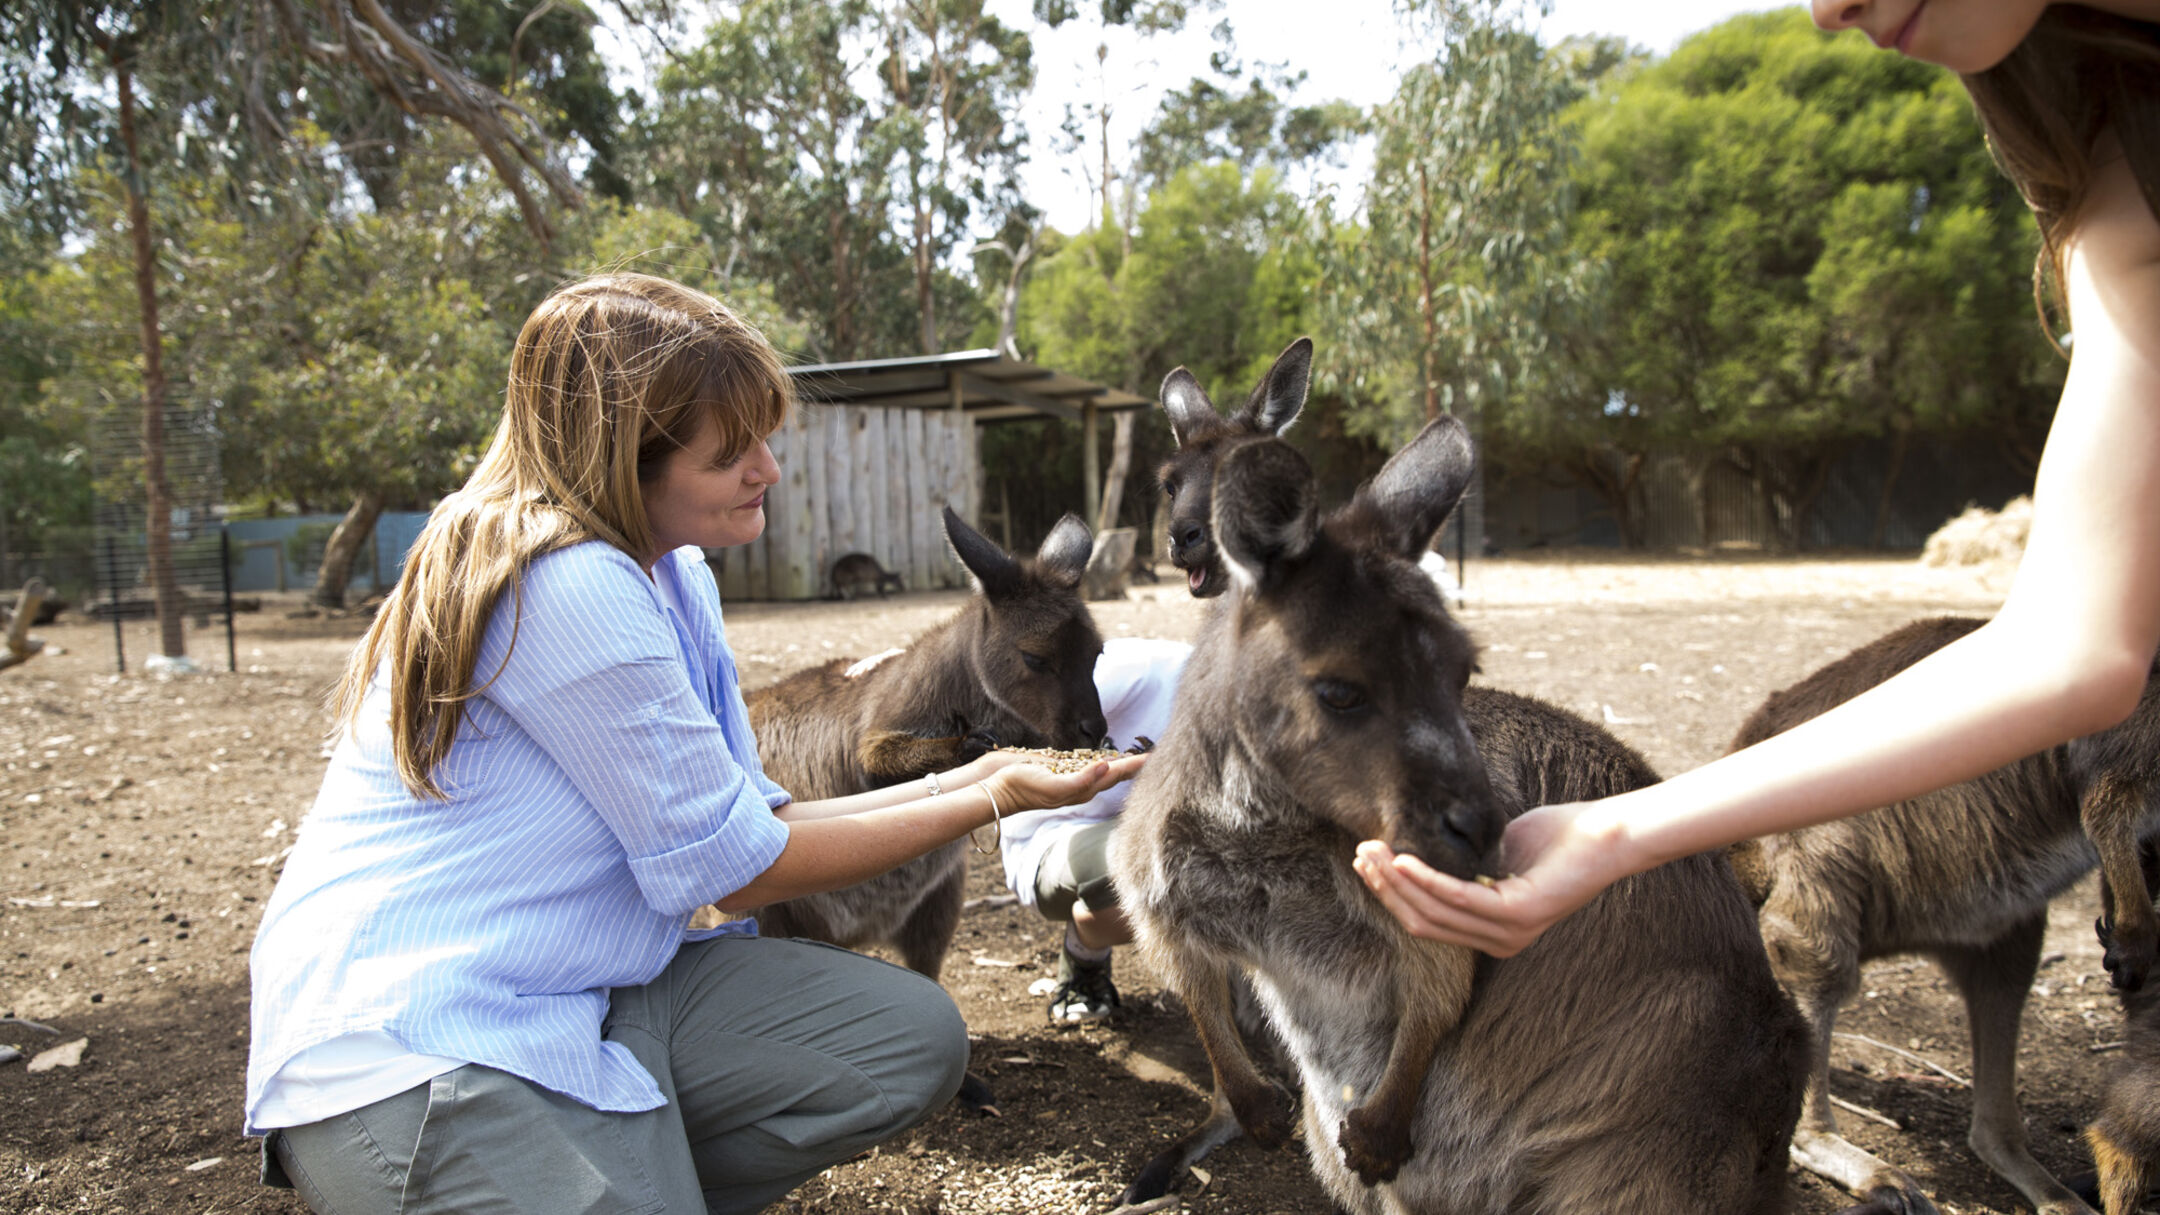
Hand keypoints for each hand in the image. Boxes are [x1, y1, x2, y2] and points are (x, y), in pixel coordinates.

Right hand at [983, 753, 1146, 812]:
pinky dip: (1100, 762)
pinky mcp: (1058, 769)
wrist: (999, 787)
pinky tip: (1105, 760)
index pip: (1117, 775)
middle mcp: (1080, 784)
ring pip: (1103, 771)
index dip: (1136, 766)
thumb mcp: (1055, 788)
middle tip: (1154, 756)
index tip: (1155, 757)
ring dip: (1120, 765)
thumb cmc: (1026, 788)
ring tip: (1137, 759)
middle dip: (1135, 766)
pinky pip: (1086, 766)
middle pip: (1115, 774)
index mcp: (1084, 788)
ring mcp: (1070, 777)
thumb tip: (1106, 766)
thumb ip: (1081, 780)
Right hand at [1351, 801, 1627, 956]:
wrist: (1609, 835)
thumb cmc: (1559, 838)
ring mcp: (1511, 932)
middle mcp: (1500, 941)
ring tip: (1373, 852)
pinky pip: (1459, 898)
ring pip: (1434, 912)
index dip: (1391, 893)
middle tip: (1359, 854)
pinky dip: (1426, 879)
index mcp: (1494, 932)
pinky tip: (1403, 859)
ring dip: (1397, 881)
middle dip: (1385, 888)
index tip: (1366, 861)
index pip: (1428, 919)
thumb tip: (1419, 850)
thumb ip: (1462, 861)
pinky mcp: (1520, 914)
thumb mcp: (1499, 853)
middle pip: (1422, 920)